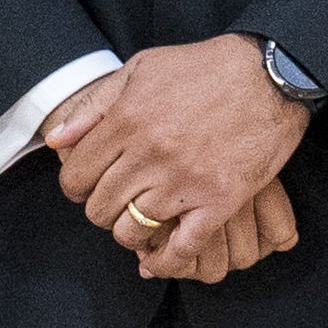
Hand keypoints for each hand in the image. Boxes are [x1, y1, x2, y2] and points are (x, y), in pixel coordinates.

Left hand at [49, 35, 307, 273]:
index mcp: (127, 120)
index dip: (76, 186)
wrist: (271, 73)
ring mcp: (184, 181)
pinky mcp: (219, 200)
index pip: (76, 176)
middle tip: (119, 202)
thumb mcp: (142, 69)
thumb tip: (57, 140)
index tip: (89, 185)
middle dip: (103, 209)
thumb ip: (95, 105)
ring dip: (132, 233)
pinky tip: (161, 258)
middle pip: (100, 208)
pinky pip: (181, 248)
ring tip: (142, 221)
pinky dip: (166, 260)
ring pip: (132, 231)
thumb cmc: (205, 67)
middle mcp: (150, 154)